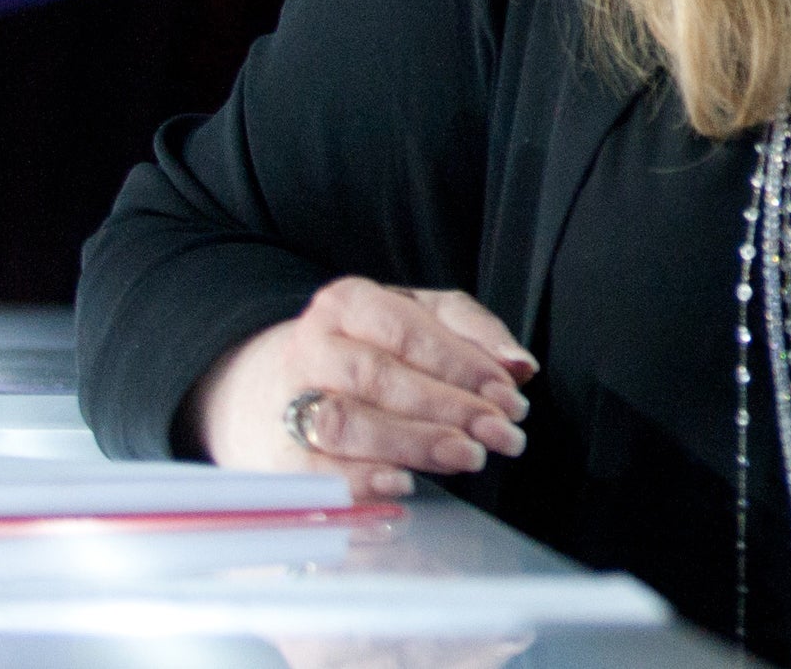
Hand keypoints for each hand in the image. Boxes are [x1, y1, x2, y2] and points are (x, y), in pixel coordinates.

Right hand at [189, 278, 534, 501]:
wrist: (271, 388)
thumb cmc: (368, 349)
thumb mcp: (420, 319)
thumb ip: (474, 334)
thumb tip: (520, 365)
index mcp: (347, 303)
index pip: (409, 333)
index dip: (464, 366)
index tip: (510, 398)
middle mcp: (311, 347)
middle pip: (379, 377)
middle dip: (449, 408)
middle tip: (499, 434)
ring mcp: (287, 402)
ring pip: (347, 423)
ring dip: (414, 443)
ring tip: (467, 457)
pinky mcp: (278, 454)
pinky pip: (314, 472)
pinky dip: (359, 482)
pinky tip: (402, 487)